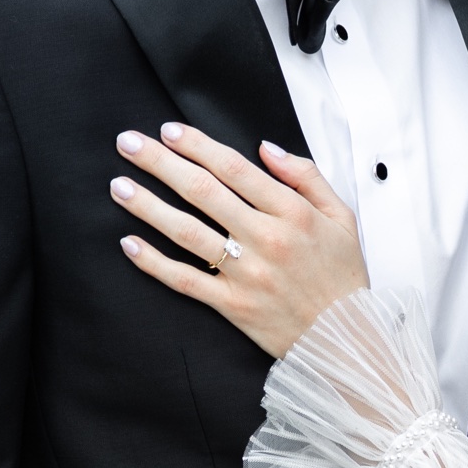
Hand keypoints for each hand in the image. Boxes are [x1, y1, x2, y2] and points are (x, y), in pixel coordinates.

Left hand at [111, 124, 366, 358]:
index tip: (168, 130)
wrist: (348, 337)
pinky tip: (129, 244)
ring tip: (118, 187)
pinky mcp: (232, 305)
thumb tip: (265, 147)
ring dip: (148, 206)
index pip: (234, 168)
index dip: (197, 145)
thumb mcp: (341, 216)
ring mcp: (246, 273)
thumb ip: (306, 176)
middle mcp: (266, 239)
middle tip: (128, 143)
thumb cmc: (342, 275)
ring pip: (187, 232)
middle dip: (160, 163)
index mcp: (292, 213)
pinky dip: (154, 263)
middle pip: (202, 191)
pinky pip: (185, 280)